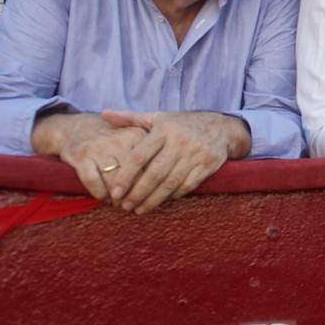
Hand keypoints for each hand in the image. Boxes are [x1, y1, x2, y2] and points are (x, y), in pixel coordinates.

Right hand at [32, 112, 149, 201]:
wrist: (78, 128)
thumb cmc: (113, 140)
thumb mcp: (134, 138)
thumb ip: (151, 154)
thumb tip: (166, 184)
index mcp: (137, 135)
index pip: (150, 165)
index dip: (151, 185)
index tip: (151, 196)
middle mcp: (119, 140)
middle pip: (133, 175)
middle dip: (134, 195)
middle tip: (133, 204)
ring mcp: (99, 148)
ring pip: (114, 181)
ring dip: (117, 197)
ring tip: (119, 203)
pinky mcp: (81, 156)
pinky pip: (93, 180)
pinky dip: (100, 193)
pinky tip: (103, 197)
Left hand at [100, 110, 245, 213]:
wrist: (221, 127)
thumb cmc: (182, 124)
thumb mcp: (158, 117)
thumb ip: (130, 118)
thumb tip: (103, 114)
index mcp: (164, 130)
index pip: (140, 156)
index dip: (125, 176)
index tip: (114, 192)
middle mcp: (180, 142)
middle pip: (154, 174)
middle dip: (137, 193)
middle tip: (124, 206)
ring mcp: (195, 154)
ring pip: (170, 183)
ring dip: (152, 200)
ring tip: (138, 210)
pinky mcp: (207, 165)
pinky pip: (187, 186)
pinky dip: (172, 196)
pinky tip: (160, 202)